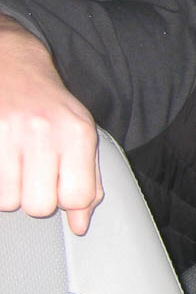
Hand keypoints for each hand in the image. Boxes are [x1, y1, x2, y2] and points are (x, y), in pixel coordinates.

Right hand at [0, 18, 102, 234]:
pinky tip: (4, 162)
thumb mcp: (82, 139)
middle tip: (35, 175)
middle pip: (39, 205)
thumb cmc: (53, 110)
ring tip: (17, 165)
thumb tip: (79, 226)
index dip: (67, 201)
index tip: (61, 187)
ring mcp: (8, 132)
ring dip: (11, 191)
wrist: (14, 67)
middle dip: (37, 198)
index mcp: (78, 133)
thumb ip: (88, 183)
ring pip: (8, 201)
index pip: (77, 197)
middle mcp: (44, 131)